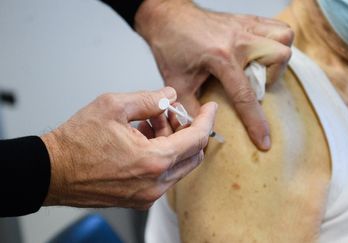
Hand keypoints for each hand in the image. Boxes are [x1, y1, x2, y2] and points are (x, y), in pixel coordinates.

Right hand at [41, 87, 216, 209]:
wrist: (52, 172)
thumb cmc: (76, 142)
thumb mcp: (113, 106)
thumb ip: (149, 99)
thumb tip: (169, 95)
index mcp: (154, 161)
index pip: (197, 138)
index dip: (206, 120)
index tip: (211, 108)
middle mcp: (155, 183)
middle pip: (192, 154)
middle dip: (186, 129)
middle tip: (169, 112)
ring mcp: (147, 195)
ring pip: (178, 165)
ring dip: (172, 141)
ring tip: (149, 121)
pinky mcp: (138, 198)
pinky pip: (163, 175)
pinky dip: (162, 154)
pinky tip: (143, 138)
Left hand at [134, 0, 292, 149]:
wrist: (166, 15)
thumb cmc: (170, 45)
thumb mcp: (177, 82)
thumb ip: (190, 109)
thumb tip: (202, 130)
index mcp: (221, 57)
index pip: (246, 95)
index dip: (256, 122)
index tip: (264, 140)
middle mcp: (238, 39)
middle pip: (280, 56)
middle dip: (273, 77)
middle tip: (256, 84)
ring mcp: (244, 25)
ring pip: (284, 36)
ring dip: (278, 56)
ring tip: (262, 67)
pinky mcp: (245, 19)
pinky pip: (275, 25)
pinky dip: (276, 40)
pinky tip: (262, 51)